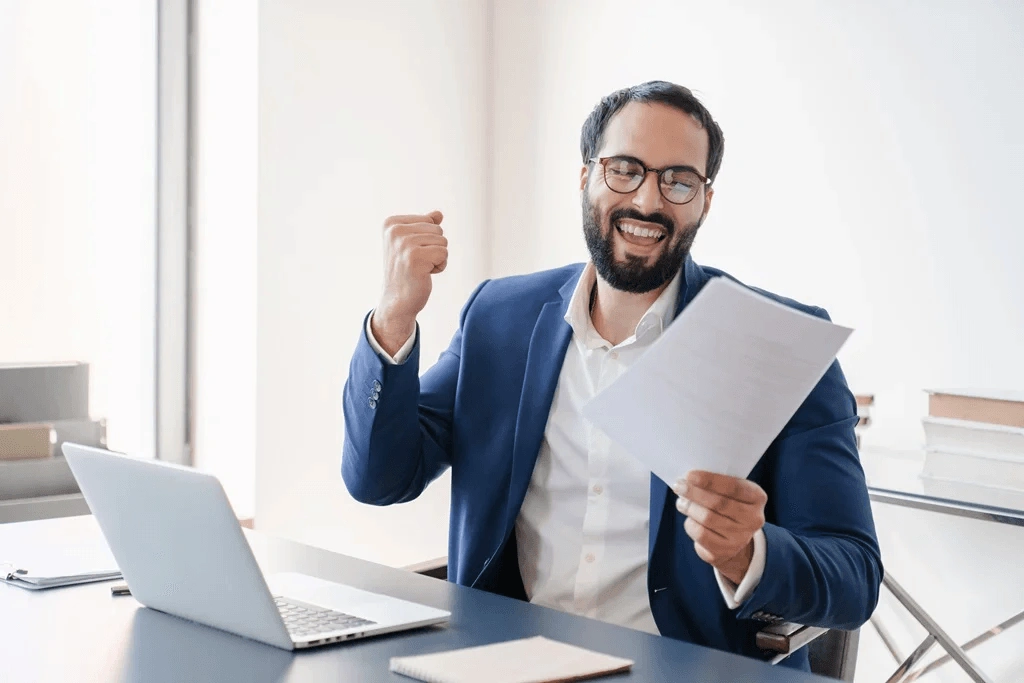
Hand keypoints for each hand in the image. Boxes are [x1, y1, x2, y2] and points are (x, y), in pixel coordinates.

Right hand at [372, 211, 447, 354]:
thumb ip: (424, 227)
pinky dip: (439, 266)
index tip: (411, 253)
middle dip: (434, 248)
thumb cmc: (406, 271)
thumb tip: (438, 214)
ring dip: (437, 258)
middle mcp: (395, 231)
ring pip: (442, 242)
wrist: (397, 301)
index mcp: (391, 223)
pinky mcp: (415, 258)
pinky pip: (444, 254)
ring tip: (420, 268)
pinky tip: (424, 274)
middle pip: (437, 230)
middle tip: (417, 263)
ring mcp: (404, 244)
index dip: (427, 239)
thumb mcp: (412, 245)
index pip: (429, 220)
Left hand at [673, 470, 767, 584]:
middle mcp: (753, 519)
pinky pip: (701, 534)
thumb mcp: (730, 492)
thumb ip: (716, 483)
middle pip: (718, 503)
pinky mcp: (725, 551)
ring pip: (707, 518)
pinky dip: (690, 524)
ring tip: (681, 502)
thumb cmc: (727, 506)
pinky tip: (690, 519)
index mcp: (757, 498)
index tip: (689, 475)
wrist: (732, 538)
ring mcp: (740, 538)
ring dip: (689, 507)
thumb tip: (689, 479)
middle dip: (694, 493)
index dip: (710, 480)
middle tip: (679, 486)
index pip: (734, 487)